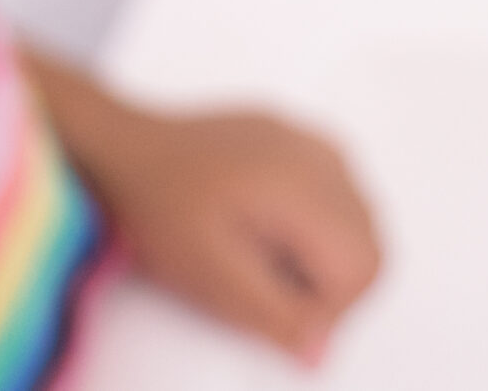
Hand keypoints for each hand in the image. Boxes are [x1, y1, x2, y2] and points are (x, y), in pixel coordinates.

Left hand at [27, 56, 382, 365]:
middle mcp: (319, 153)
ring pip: (357, 219)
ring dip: (322, 253)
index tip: (278, 313)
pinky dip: (313, 222)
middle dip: (329, 282)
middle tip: (266, 289)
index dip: (328, 309)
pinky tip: (262, 225)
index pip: (364, 267)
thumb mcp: (212, 278)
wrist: (119, 149)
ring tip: (260, 254)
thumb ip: (276, 317)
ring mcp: (308, 139)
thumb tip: (322, 351)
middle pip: (368, 244)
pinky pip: (334, 191)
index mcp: (305, 183)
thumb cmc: (156, 208)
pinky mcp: (294, 136)